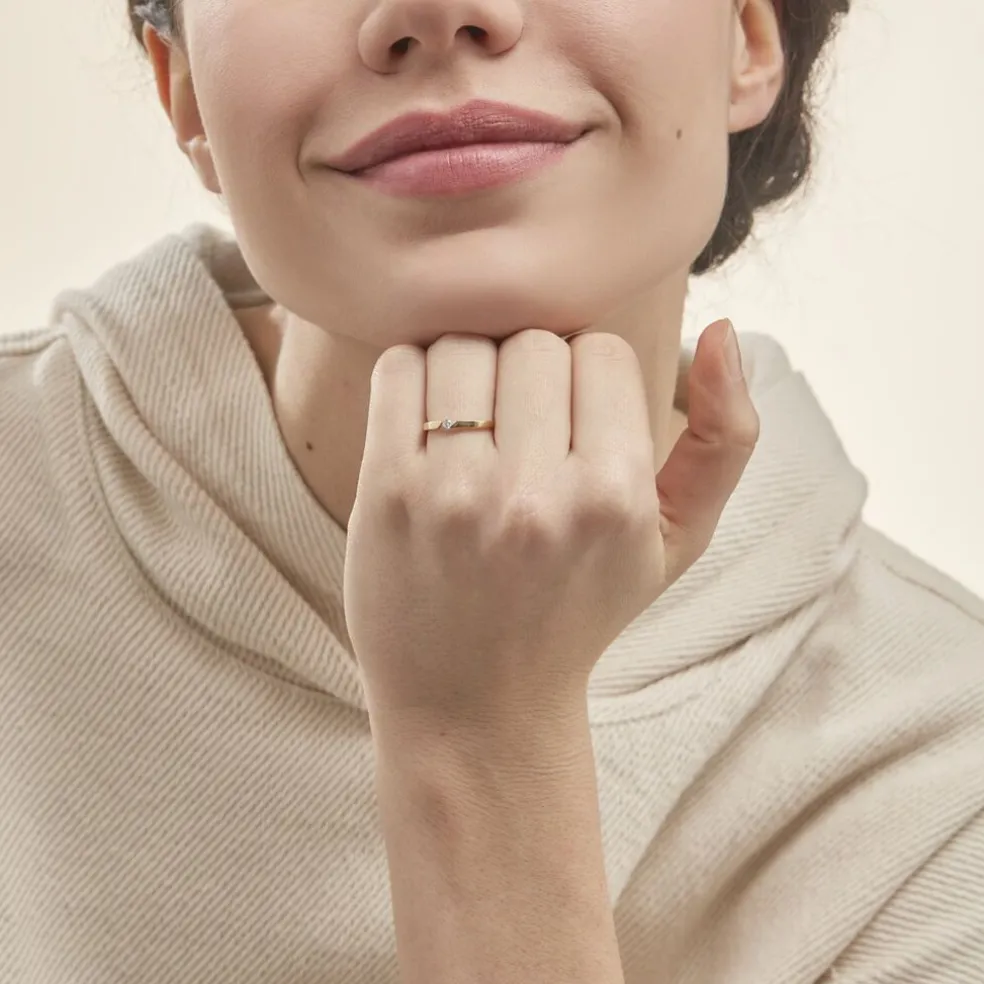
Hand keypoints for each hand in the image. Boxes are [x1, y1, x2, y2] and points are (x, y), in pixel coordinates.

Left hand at [343, 319, 758, 727]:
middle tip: (524, 426)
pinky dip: (415, 377)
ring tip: (476, 424)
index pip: (602, 350)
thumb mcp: (677, 542)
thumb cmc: (580, 613)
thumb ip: (723, 440)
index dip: (590, 378)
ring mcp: (454, 493)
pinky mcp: (387, 494)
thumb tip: (722, 328)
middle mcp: (536, 495)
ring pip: (465, 344)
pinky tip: (430, 425)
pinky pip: (399, 367)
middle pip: (534, 342)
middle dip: (532, 373)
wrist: (476, 705)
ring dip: (471, 370)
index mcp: (616, 498)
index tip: (576, 422)